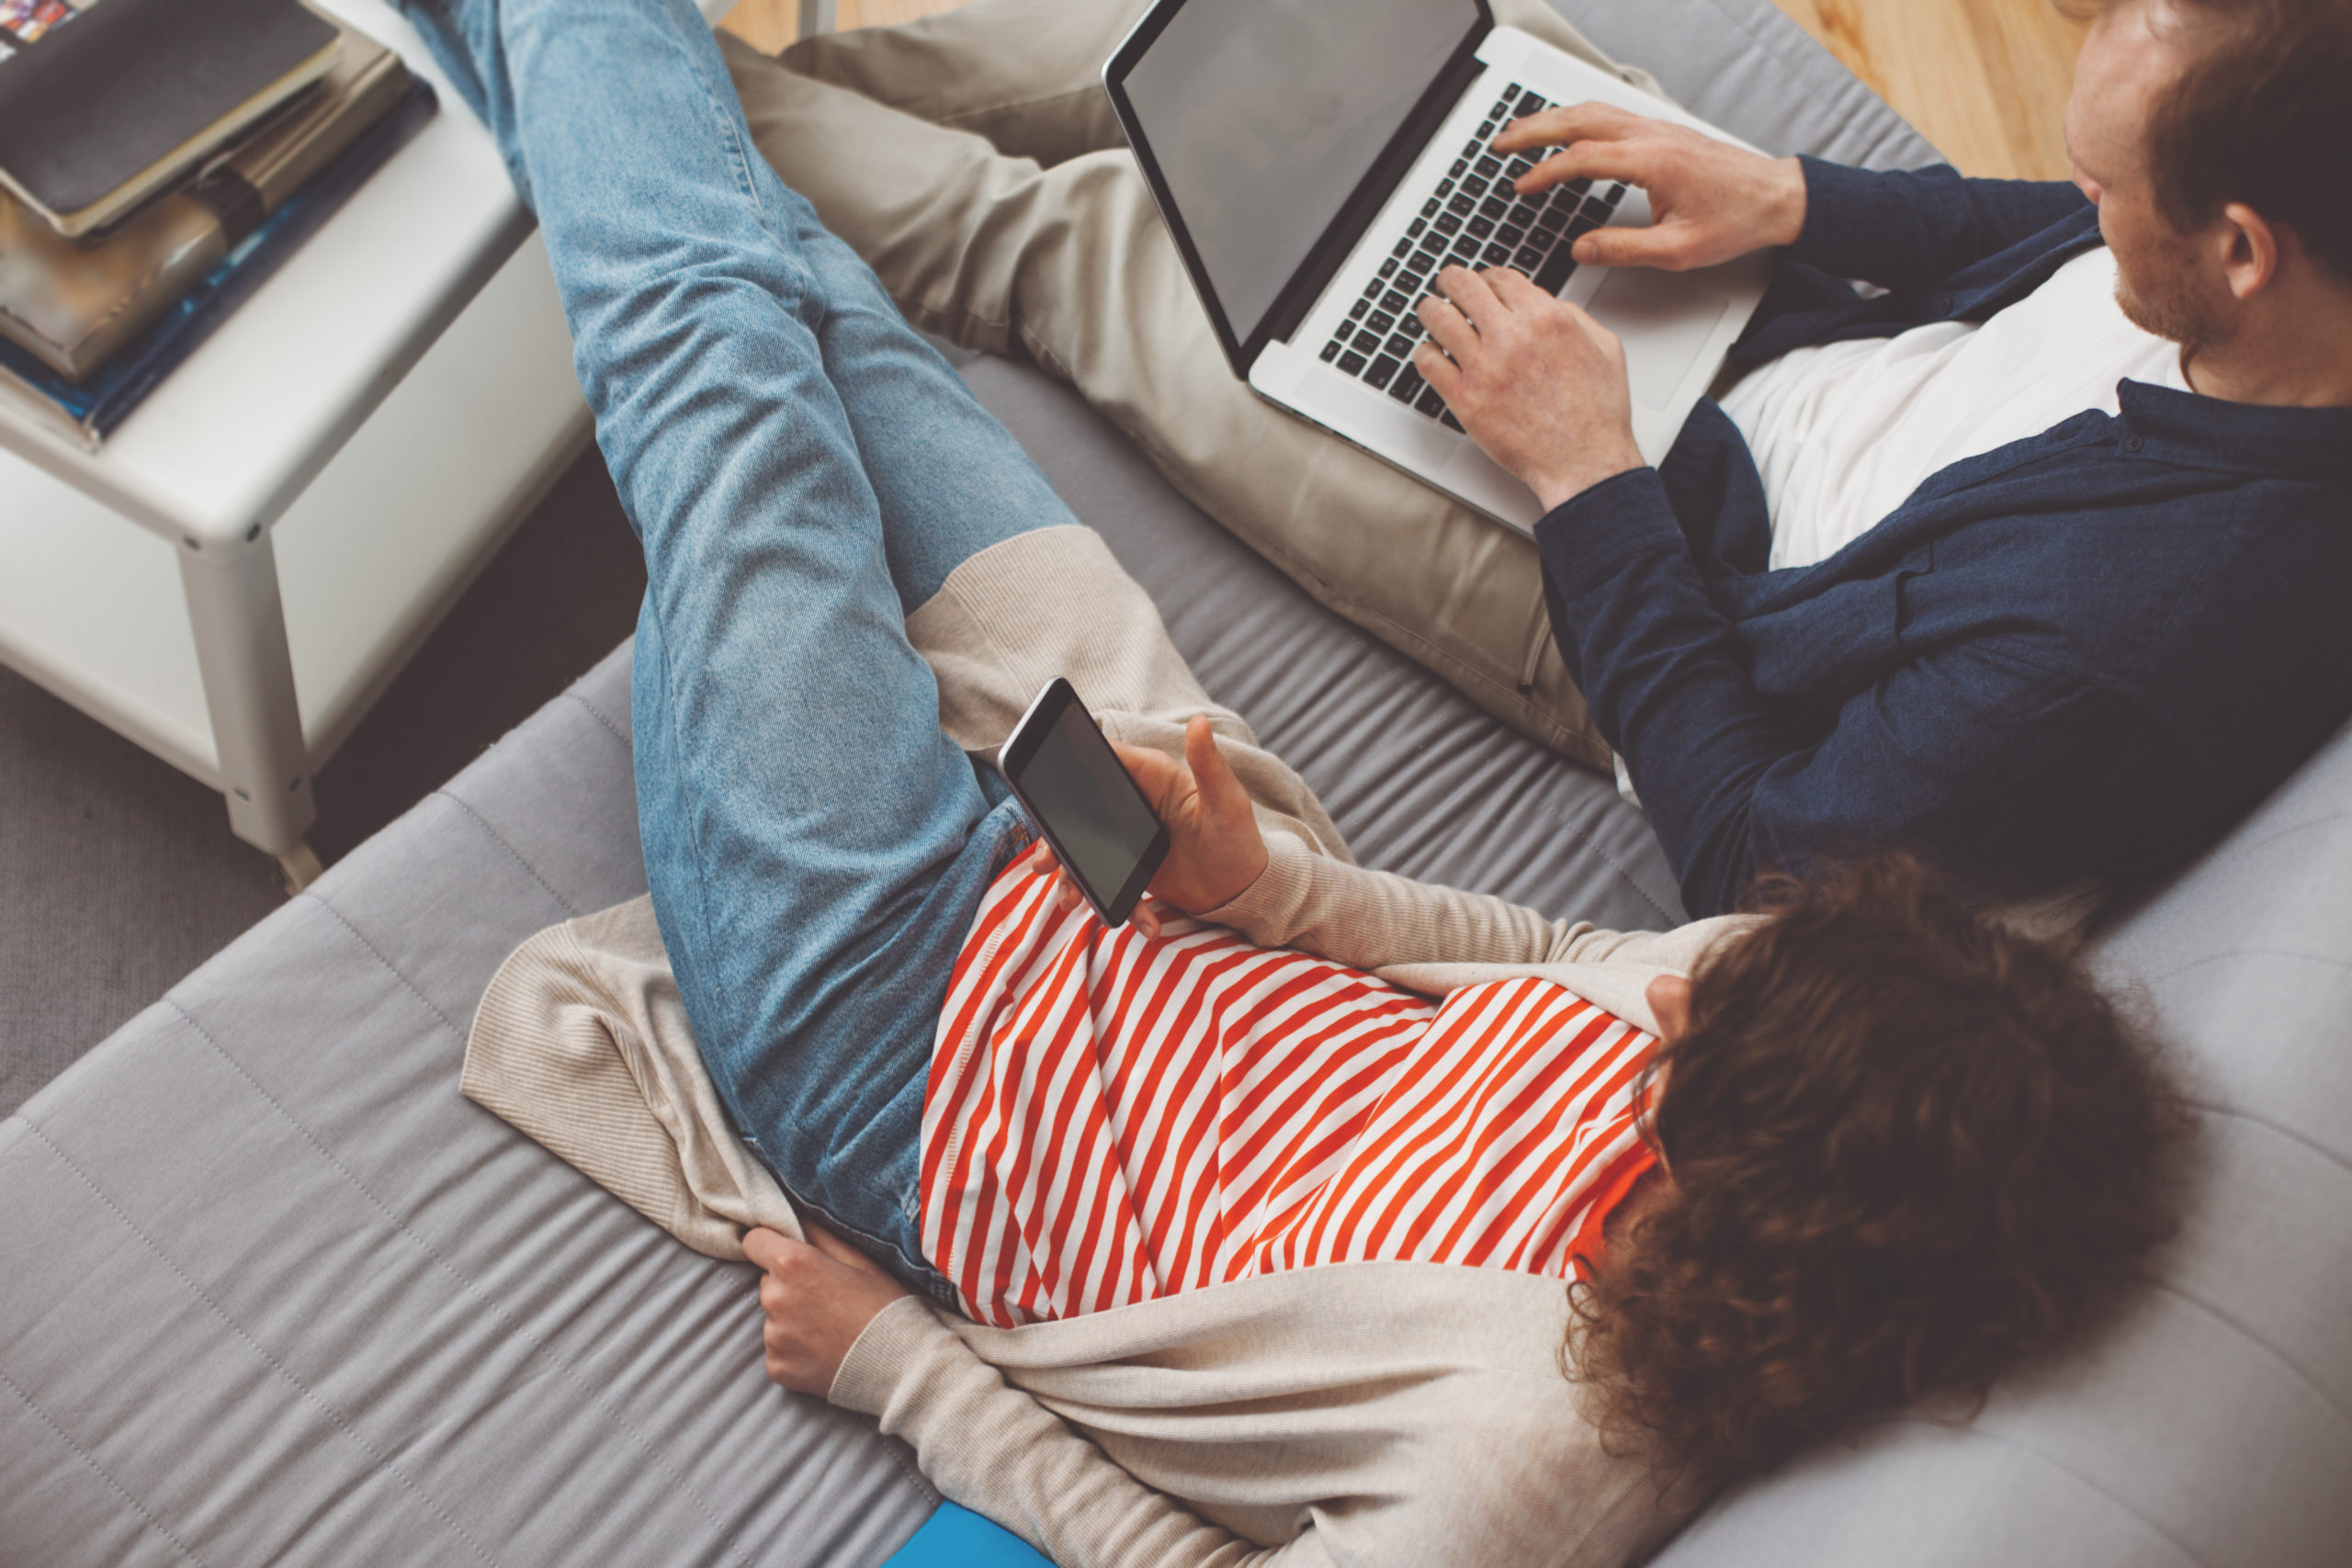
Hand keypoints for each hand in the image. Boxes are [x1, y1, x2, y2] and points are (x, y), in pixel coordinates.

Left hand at [746, 1222, 909, 1397]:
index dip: (771, 1244)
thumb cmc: (884, 1305)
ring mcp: (773, 1337)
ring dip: (792, 1318)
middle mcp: (774, 1299)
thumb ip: (819, 1233)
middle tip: (826, 1297)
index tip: (790, 1254)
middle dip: (789, 1284)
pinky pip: (778, 1349)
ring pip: (773, 1316)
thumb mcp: (859, 1259)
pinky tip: (824, 1349)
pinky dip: (795, 1349)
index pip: (754, 1242)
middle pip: (768, 1280)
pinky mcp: (776, 1367)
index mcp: (793, 1264)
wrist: (899, 1364)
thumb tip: (795, 1215)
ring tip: (829, 1327)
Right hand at [1026, 714, 1267, 934]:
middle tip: (1045, 863)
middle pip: (1079, 811)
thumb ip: (1209, 765)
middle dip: (1056, 839)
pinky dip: (1116, 905)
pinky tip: (1143, 925)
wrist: (1244, 890)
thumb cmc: (1240, 838)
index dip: (1069, 770)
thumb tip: (1199, 723)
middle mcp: (1134, 802)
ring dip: (1072, 877)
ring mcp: (1128, 837)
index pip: (1103, 761)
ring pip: (1084, 852)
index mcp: (1151, 775)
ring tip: (1071, 900)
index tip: (1044, 791)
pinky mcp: (1130, 868)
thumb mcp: (1227, 802)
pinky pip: (1107, 882)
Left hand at [1415, 265, 1645, 509]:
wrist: (1584, 461)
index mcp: (1546, 318)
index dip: (1486, 276)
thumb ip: (1575, 317)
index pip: (1500, 277)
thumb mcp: (1605, 348)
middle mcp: (1512, 336)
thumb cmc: (1597, 414)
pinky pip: (1429, 362)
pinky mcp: (1465, 399)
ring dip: (1430, 310)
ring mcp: (1485, 368)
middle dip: (1450, 279)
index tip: (1481, 282)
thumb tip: (1549, 303)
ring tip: (1429, 311)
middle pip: (1464, 286)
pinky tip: (1430, 353)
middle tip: (1445, 283)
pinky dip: (1424, 352)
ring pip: (1439, 318)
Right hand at [1491, 102, 1805, 271]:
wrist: (1777, 198)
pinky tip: (1566, 130)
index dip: (1545, 172)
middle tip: (1500, 143)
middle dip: (1534, 129)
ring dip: (1553, 119)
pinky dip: (1578, 119)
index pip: (1583, 158)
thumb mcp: (1678, 251)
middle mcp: (1652, 136)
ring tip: (1521, 132)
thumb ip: (1624, 250)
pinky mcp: (1663, 132)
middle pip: (1580, 120)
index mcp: (1652, 162)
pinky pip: (1610, 115)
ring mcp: (1657, 129)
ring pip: (1594, 111)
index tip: (1521, 188)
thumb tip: (1581, 248)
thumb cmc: (1736, 221)